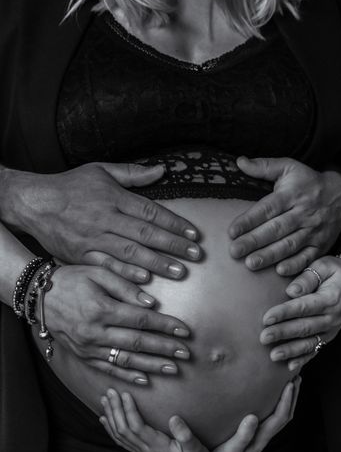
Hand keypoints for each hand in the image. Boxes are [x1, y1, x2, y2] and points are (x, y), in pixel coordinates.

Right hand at [3, 162, 200, 281]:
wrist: (34, 203)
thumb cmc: (71, 186)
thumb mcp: (101, 170)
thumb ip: (133, 173)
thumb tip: (161, 170)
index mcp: (113, 197)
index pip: (151, 211)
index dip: (174, 223)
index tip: (193, 234)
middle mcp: (105, 218)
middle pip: (145, 234)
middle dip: (173, 245)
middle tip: (195, 255)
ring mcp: (93, 239)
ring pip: (129, 253)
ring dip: (156, 263)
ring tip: (179, 272)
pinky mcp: (82, 255)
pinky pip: (106, 267)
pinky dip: (125, 274)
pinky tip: (145, 281)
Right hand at [43, 265, 190, 383]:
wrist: (38, 296)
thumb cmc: (71, 279)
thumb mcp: (97, 272)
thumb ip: (125, 287)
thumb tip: (151, 304)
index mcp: (101, 309)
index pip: (141, 320)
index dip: (165, 326)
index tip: (185, 330)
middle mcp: (94, 332)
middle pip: (137, 343)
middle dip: (164, 349)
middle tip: (186, 353)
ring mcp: (88, 347)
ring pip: (125, 360)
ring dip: (151, 366)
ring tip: (173, 368)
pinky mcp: (82, 355)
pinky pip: (107, 369)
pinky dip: (127, 376)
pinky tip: (145, 379)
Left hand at [100, 389, 211, 451]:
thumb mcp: (196, 450)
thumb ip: (185, 435)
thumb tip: (174, 418)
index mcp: (157, 446)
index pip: (137, 426)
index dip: (129, 410)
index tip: (126, 393)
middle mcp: (145, 449)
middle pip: (123, 428)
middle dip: (115, 409)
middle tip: (110, 391)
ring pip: (119, 434)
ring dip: (111, 416)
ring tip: (104, 399)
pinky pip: (121, 440)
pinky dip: (111, 428)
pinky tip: (105, 418)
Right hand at [212, 378, 300, 451]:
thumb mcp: (232, 451)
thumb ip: (243, 435)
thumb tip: (253, 417)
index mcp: (262, 436)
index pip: (281, 415)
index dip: (287, 398)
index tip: (290, 381)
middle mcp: (265, 435)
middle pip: (286, 413)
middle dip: (293, 394)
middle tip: (295, 374)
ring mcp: (260, 435)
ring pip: (280, 414)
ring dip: (287, 398)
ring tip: (287, 381)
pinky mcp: (254, 435)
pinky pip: (270, 416)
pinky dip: (275, 403)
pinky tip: (268, 396)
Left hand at [229, 157, 340, 275]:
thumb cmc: (308, 182)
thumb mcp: (289, 168)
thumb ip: (264, 166)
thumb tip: (240, 161)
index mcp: (292, 195)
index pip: (268, 209)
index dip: (249, 220)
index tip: (232, 231)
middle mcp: (303, 213)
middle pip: (276, 229)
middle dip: (254, 241)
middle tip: (235, 251)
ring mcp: (313, 231)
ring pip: (290, 245)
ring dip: (270, 256)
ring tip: (250, 263)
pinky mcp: (321, 245)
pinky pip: (308, 257)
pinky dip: (295, 265)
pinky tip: (280, 272)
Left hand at [260, 256, 340, 370]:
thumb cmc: (334, 272)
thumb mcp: (324, 265)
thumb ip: (308, 277)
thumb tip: (291, 291)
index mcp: (331, 298)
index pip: (304, 307)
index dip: (284, 313)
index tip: (266, 318)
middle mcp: (333, 317)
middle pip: (304, 327)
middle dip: (283, 333)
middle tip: (263, 337)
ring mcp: (331, 330)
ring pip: (309, 343)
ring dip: (290, 350)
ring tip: (273, 355)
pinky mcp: (328, 337)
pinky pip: (315, 350)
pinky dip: (303, 359)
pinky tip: (289, 366)